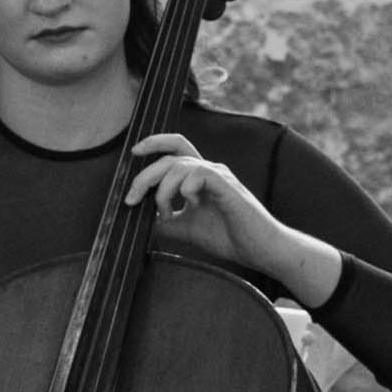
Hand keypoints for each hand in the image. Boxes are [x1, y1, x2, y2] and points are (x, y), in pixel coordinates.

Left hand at [124, 135, 344, 310]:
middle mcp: (209, 170)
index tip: (134, 152)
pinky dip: (185, 190)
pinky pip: (198, 174)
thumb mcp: (187, 229)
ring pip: (179, 165)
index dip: (155, 142)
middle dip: (144, 176)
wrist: (260, 250)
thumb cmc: (230, 237)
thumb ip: (165, 221)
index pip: (177, 147)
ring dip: (163, 190)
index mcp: (200, 177)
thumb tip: (139, 220)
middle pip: (170, 157)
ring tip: (166, 214)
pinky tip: (191, 207)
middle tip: (130, 199)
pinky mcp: (227, 185)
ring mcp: (219, 176)